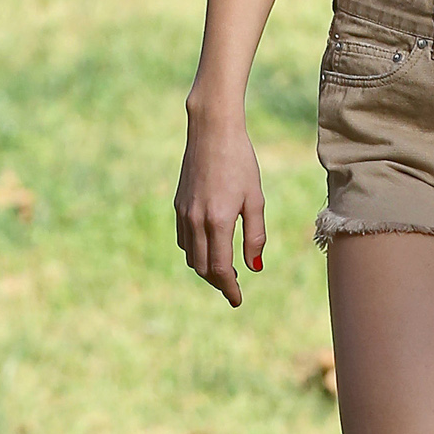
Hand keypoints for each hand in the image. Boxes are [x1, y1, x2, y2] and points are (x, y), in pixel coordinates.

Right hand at [174, 105, 265, 308]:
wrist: (212, 133)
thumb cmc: (241, 163)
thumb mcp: (255, 199)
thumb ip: (255, 235)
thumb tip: (254, 267)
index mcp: (218, 221)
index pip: (220, 268)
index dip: (229, 288)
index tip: (238, 300)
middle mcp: (196, 221)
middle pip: (202, 267)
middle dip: (217, 282)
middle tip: (233, 289)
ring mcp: (183, 213)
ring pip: (190, 255)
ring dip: (205, 269)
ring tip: (223, 272)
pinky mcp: (178, 205)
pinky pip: (183, 239)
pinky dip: (194, 251)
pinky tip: (208, 248)